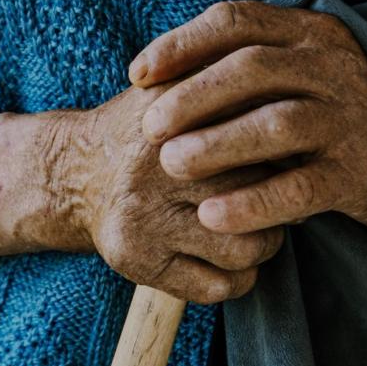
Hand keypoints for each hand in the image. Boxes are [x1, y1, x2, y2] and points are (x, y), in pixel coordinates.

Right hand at [51, 86, 283, 303]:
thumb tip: (294, 106)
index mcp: (171, 117)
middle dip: (281, 197)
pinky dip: (238, 277)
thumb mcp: (174, 87)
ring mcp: (144, 218)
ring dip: (263, 243)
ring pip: (244, 246)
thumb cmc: (144, 131)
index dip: (284, 150)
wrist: (72, 172)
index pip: (256, 138)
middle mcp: (154, 167)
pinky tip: (229, 258)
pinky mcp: (136, 260)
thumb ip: (224, 79)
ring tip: (255, 229)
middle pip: (258, 191)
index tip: (290, 156)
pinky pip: (216, 286)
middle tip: (282, 196)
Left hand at [127, 0, 366, 234]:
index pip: (236, 21)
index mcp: (309, 32)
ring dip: (216, 144)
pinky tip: (212, 217)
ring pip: (276, 124)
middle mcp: (333, 66)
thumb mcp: (293, 75)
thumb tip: (151, 75)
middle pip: (251, 68)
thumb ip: (239, 68)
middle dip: (192, 96)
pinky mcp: (360, 172)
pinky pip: (301, 187)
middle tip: (148, 127)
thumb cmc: (328, 114)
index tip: (138, 73)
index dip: (181, 43)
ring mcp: (350, 117)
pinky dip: (253, 202)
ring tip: (170, 165)